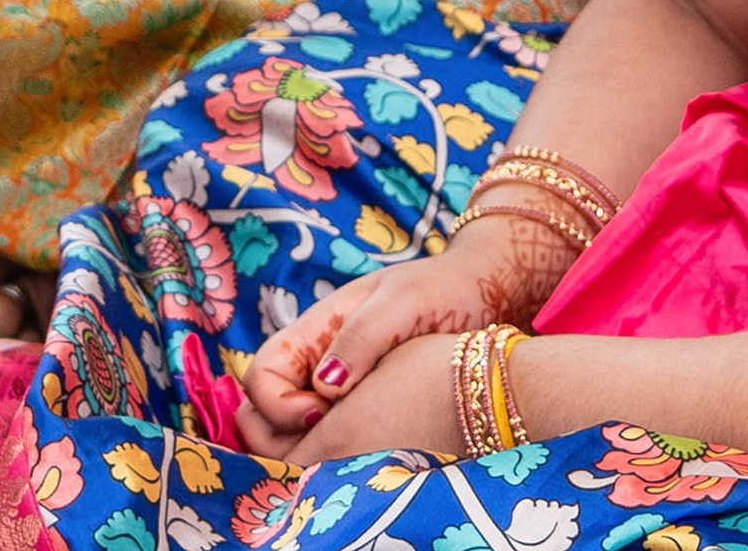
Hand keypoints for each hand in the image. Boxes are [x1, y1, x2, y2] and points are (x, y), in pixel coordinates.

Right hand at [238, 248, 498, 459]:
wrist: (487, 294)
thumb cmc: (443, 290)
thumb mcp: (401, 303)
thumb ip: (360, 339)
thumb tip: (323, 388)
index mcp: (315, 333)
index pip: (261, 378)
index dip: (276, 405)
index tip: (321, 414)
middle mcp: (320, 364)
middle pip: (268, 414)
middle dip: (284, 438)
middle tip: (333, 444)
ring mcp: (343, 391)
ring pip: (300, 435)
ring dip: (314, 452)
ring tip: (357, 457)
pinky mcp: (371, 412)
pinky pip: (339, 441)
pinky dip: (344, 455)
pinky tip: (379, 457)